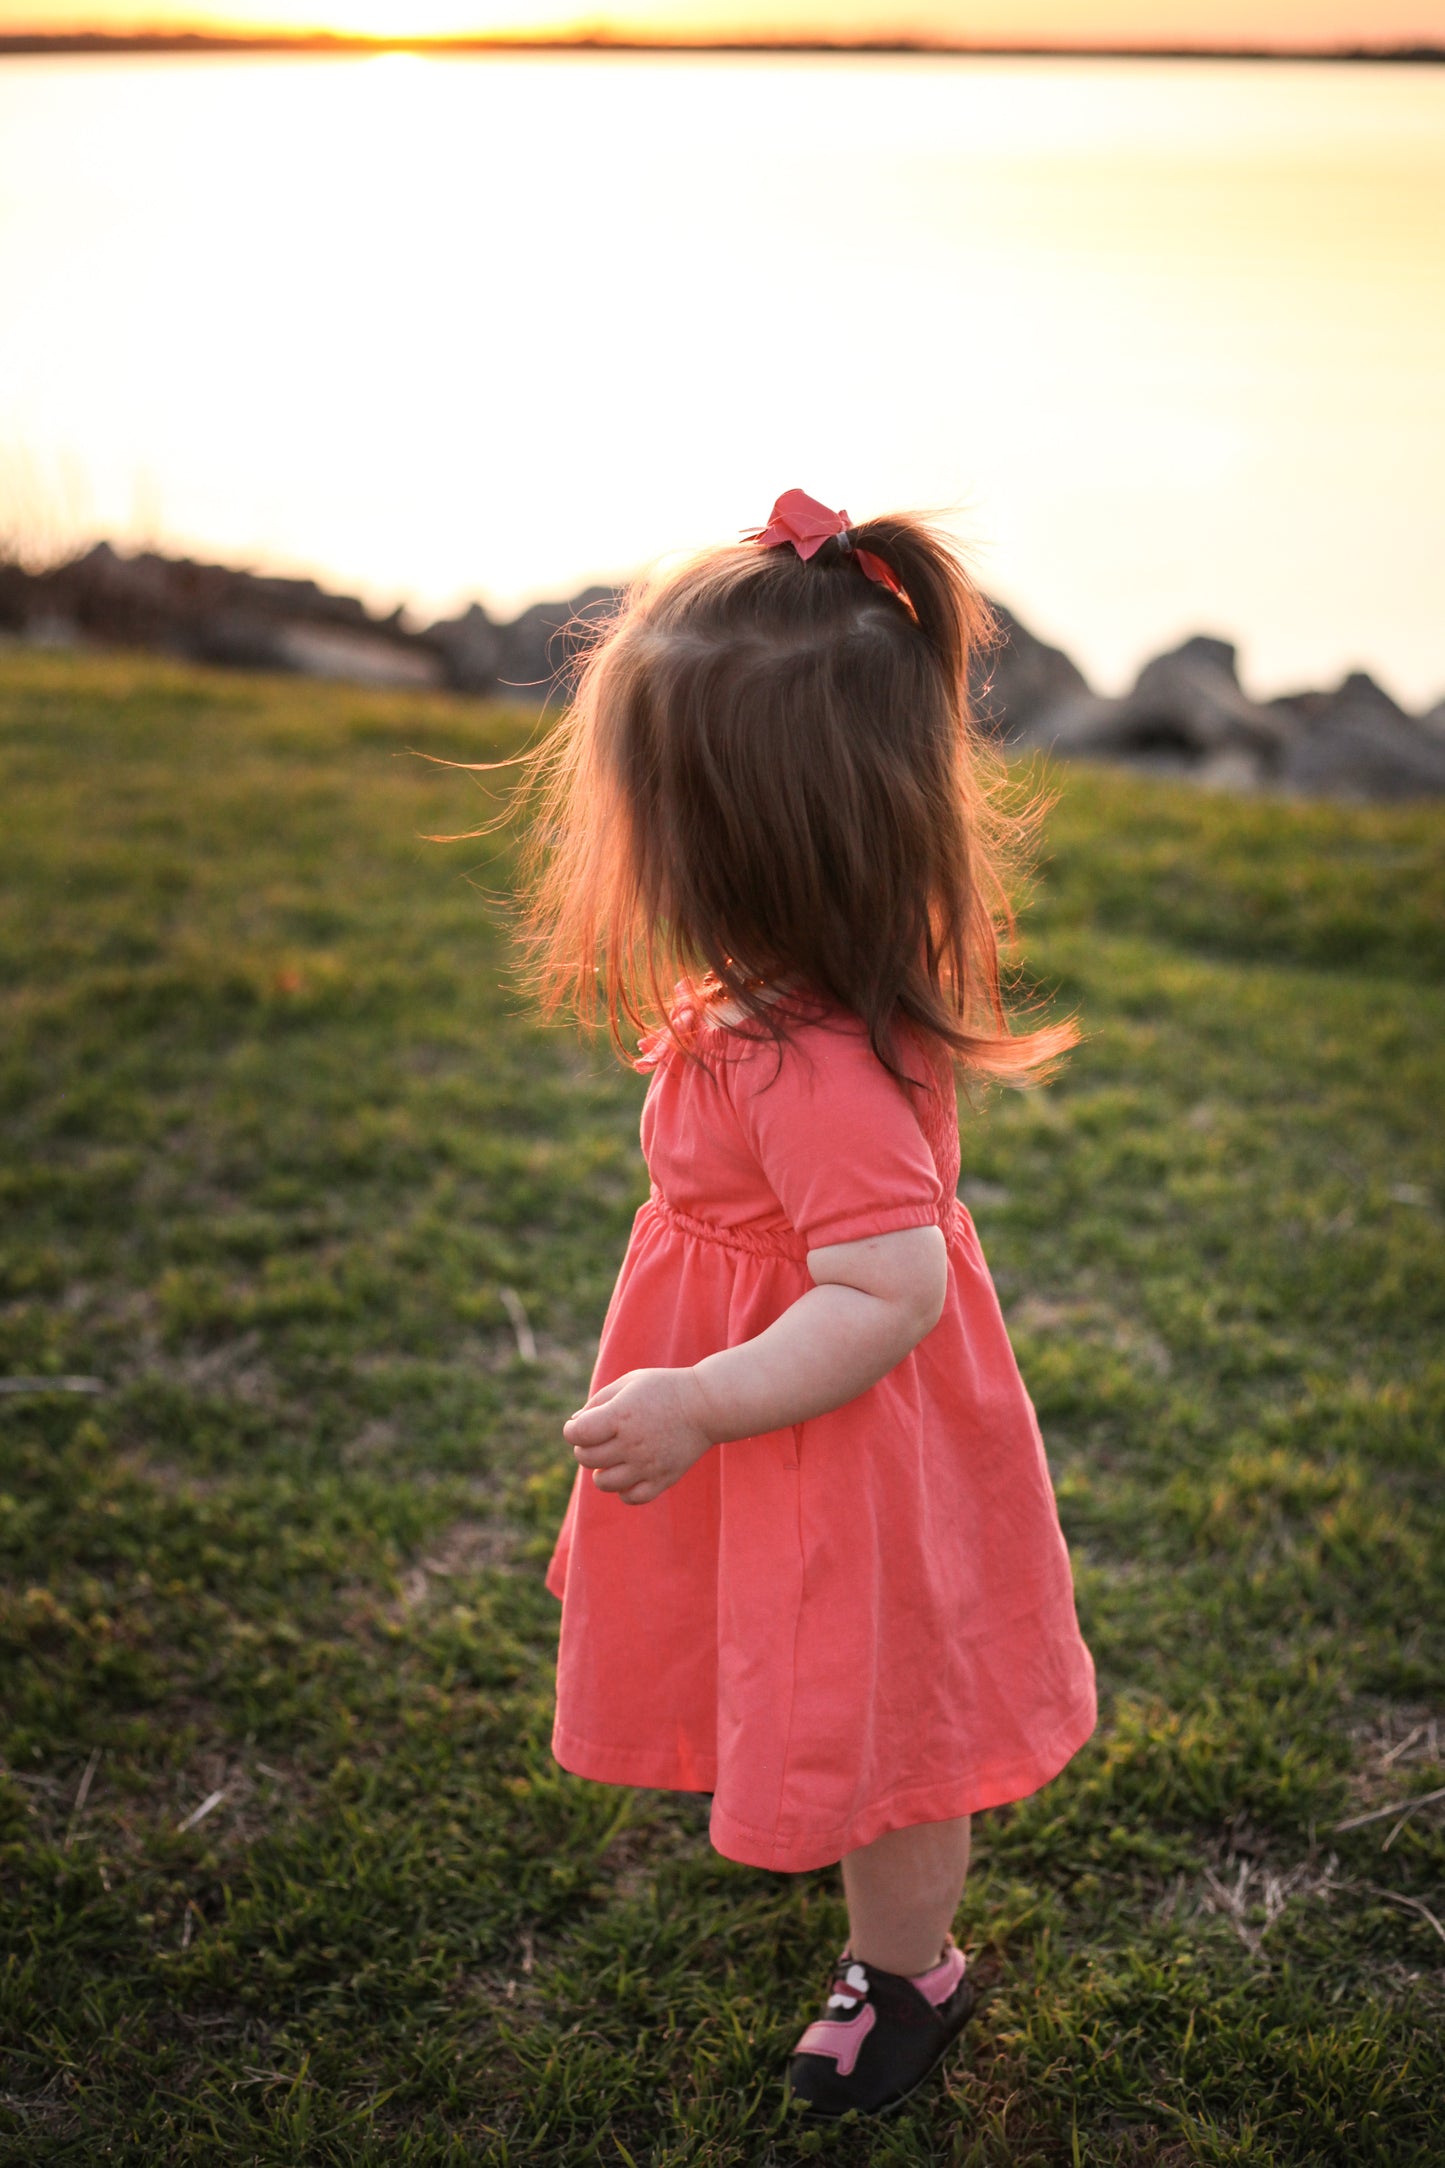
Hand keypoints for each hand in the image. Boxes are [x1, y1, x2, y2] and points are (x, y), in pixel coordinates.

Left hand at [563, 1367, 716, 1505]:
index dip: (572, 1430)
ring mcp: (648, 1465)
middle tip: (600, 1438)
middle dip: (585, 1447)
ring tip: (613, 1457)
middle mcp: (632, 1443)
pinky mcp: (663, 1479)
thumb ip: (597, 1401)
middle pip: (587, 1457)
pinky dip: (623, 1489)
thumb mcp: (628, 1383)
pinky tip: (629, 1473)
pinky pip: (630, 1497)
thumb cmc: (663, 1389)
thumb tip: (574, 1424)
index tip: (580, 1425)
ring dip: (601, 1471)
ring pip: (603, 1482)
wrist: (705, 1405)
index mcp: (621, 1414)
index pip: (577, 1434)